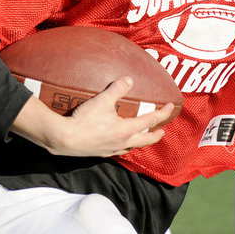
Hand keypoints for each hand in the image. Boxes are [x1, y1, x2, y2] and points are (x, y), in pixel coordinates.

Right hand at [11, 76, 174, 157]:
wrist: (64, 139)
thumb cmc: (85, 119)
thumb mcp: (103, 100)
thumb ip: (118, 89)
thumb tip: (129, 79)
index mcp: (126, 130)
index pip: (150, 121)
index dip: (162, 113)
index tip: (171, 107)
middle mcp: (122, 143)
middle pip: (145, 140)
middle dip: (155, 135)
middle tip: (162, 131)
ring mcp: (111, 150)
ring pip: (131, 148)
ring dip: (140, 142)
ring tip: (142, 137)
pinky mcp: (100, 154)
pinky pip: (118, 151)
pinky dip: (125, 146)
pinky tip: (119, 143)